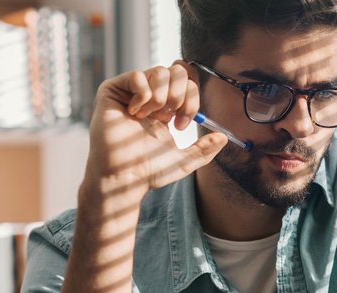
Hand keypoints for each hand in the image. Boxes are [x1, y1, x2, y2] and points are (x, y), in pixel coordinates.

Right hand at [82, 62, 226, 200]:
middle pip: (177, 71)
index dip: (191, 100)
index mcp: (165, 107)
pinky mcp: (112, 90)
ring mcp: (130, 91)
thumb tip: (224, 138)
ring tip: (150, 117)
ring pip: (160, 71)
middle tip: (168, 118)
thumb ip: (204, 150)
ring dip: (160, 97)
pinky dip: (142, 95)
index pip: (188, 83)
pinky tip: (134, 113)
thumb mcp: (183, 160)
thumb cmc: (147, 170)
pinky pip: (137, 76)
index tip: (181, 125)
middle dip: (179, 95)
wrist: (123, 176)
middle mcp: (149, 95)